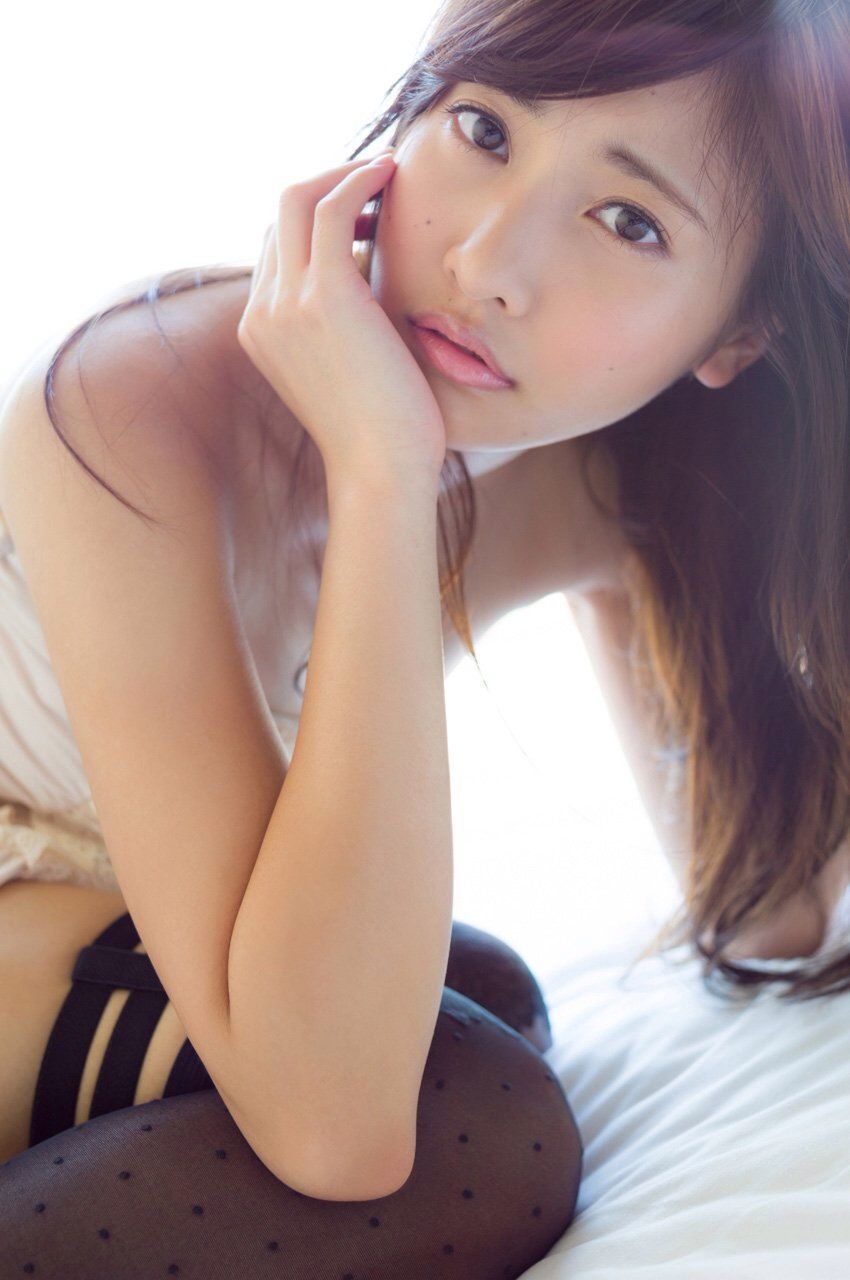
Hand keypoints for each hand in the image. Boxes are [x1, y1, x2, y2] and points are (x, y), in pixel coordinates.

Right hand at [236, 151, 447, 488]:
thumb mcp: (344, 373)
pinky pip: (333, 208)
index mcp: (260, 330)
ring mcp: (286, 302)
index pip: (275, 246)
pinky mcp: (324, 295)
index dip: (317, 219)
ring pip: (299, 198)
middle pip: (277, 212)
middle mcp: (262, 311)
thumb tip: (370, 297)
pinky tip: (391, 176)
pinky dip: (360, 181)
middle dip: (325, 183)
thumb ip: (340, 329)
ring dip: (344, 174)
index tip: (365, 217)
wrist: (382, 471)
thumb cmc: (380, 434)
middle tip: (374, 180)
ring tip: (387, 173)